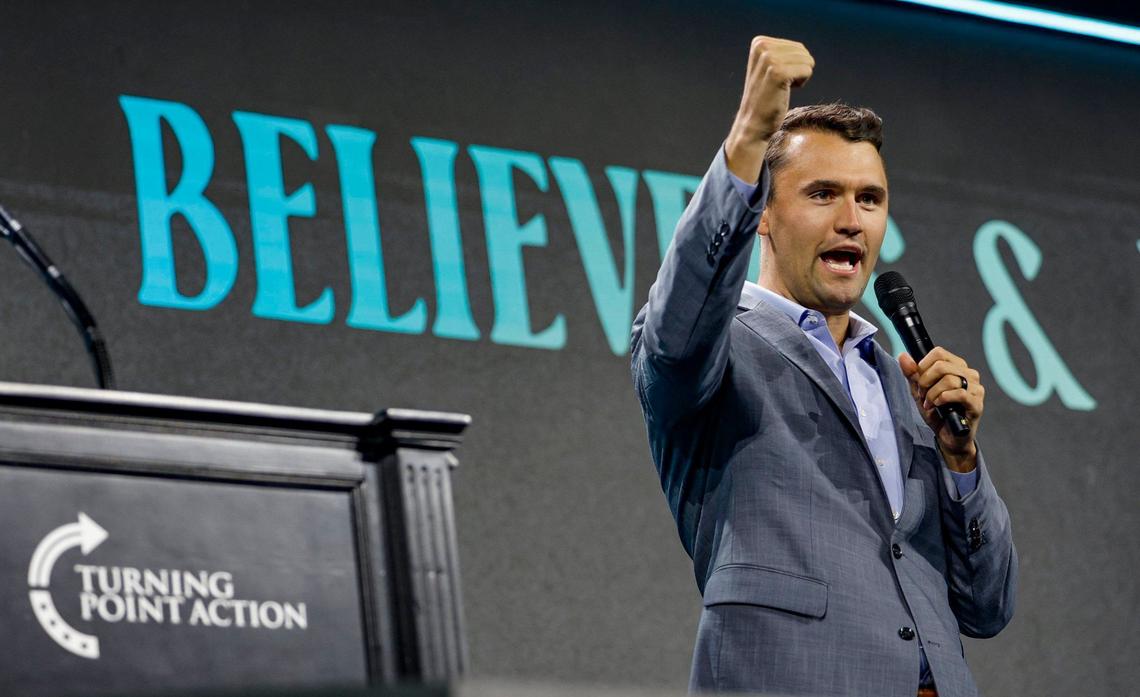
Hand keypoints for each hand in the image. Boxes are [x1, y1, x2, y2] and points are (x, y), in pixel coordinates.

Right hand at [725, 36, 814, 182]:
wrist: (753, 122)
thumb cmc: (765, 97)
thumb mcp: (768, 67)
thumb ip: (781, 53)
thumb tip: (802, 49)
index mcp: (759, 43)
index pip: (797, 47)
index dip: (793, 65)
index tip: (776, 78)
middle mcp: (762, 47)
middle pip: (803, 52)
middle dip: (798, 70)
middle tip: (780, 85)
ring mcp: (769, 60)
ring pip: (807, 61)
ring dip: (799, 78)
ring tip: (781, 88)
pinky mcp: (777, 73)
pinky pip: (807, 70)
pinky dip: (801, 83)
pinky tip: (785, 91)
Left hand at [898, 347, 983, 472]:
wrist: (947, 436)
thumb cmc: (936, 412)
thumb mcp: (919, 391)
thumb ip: (912, 374)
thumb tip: (903, 356)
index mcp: (956, 366)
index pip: (938, 353)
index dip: (923, 366)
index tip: (919, 381)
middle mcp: (969, 374)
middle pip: (941, 366)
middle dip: (925, 381)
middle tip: (923, 395)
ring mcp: (976, 388)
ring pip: (950, 380)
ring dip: (933, 393)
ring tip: (930, 403)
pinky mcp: (977, 403)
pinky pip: (959, 394)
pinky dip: (943, 399)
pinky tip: (938, 406)